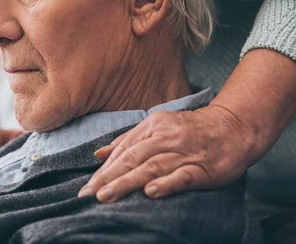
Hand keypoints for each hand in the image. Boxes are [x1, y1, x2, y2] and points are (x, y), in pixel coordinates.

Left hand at [78, 104, 255, 201]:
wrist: (234, 127)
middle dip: (108, 177)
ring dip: (127, 182)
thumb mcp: (158, 127)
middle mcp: (165, 137)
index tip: (88, 186)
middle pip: (132, 158)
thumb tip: (98, 154)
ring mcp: (184, 152)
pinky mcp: (203, 167)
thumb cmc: (192, 130)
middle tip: (89, 194)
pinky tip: (149, 192)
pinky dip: (165, 183)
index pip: (123, 149)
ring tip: (107, 195)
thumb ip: (128, 140)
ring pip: (151, 167)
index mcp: (152, 126)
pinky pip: (182, 176)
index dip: (104, 169)